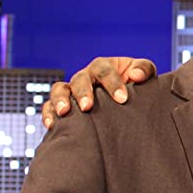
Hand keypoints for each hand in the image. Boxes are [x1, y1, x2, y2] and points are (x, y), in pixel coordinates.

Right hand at [41, 56, 156, 128]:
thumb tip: (135, 76)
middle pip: (80, 80)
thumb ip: (143, 70)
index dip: (112, 83)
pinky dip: (48, 113)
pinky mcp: (63, 105)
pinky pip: (49, 106)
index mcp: (104, 67)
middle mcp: (85, 76)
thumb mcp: (143, 74)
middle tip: (88, 107)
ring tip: (64, 112)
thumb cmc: (135, 85)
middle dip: (83, 93)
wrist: (126, 101)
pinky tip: (52, 125)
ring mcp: (72, 90)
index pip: (105, 71)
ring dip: (61, 100)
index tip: (122, 99)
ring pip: (60, 90)